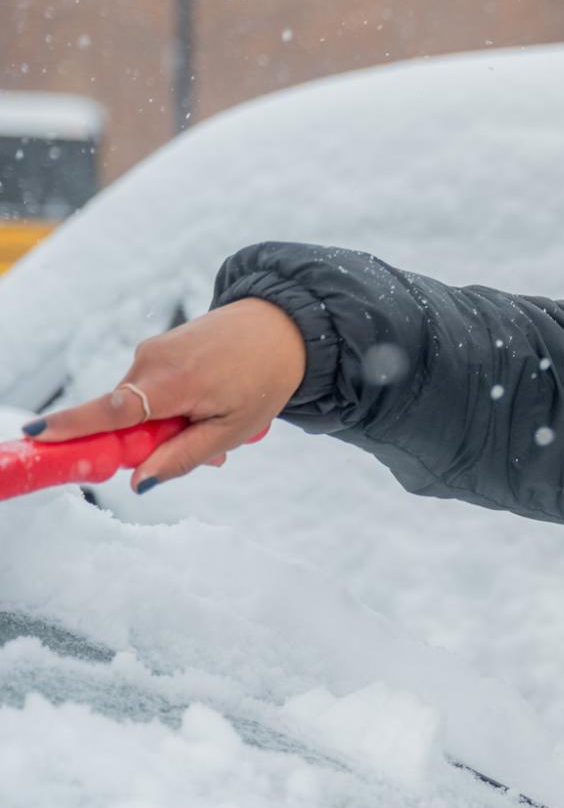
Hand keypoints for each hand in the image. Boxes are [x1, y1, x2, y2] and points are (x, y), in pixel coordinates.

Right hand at [22, 297, 306, 492]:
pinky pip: (149, 388)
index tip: (36, 435)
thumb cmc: (264, 380)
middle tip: (211, 450)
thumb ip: (183, 456)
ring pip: (139, 406)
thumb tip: (139, 481)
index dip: (71, 426)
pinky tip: (210, 400)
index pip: (110, 410)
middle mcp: (151, 362)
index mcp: (172, 383)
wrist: (283, 326)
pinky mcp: (155, 346)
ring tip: (219, 417)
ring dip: (169, 423)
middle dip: (154, 442)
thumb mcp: (232, 430)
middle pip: (124, 419)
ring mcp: (150, 350)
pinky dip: (171, 403)